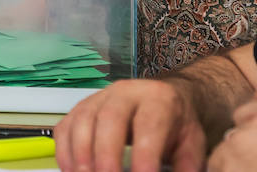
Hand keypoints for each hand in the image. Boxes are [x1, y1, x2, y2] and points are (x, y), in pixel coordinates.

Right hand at [55, 79, 205, 171]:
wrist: (164, 99)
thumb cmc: (176, 127)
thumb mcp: (192, 147)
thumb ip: (186, 168)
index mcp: (159, 100)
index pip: (150, 124)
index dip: (144, 153)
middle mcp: (125, 93)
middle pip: (110, 118)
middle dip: (107, 154)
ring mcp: (98, 98)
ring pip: (83, 120)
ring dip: (81, 154)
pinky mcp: (80, 108)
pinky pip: (65, 127)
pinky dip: (64, 151)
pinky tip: (72, 171)